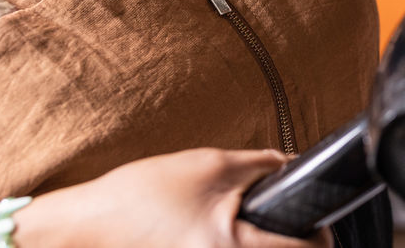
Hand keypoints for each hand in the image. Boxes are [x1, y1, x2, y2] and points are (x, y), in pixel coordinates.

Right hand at [0, 149, 332, 247]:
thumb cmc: (139, 197)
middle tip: (293, 226)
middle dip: (294, 244)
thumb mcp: (211, 165)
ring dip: (266, 245)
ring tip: (260, 227)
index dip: (321, 235)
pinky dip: (237, 246)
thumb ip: (263, 165)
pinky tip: (227, 233)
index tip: (322, 223)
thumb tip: (296, 166)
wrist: (82, 227)